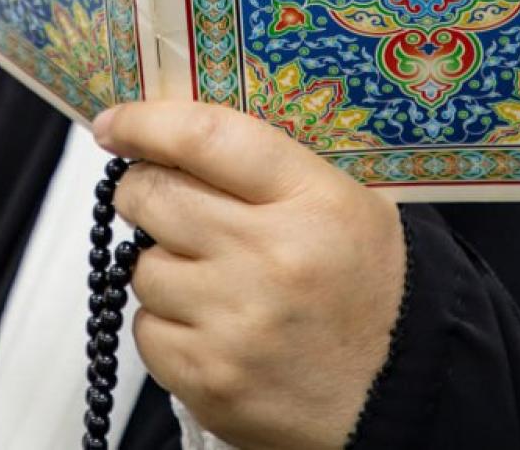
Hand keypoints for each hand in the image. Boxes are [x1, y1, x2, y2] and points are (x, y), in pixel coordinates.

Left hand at [96, 101, 404, 449]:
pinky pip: (145, 329)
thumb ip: (268, 167)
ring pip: (141, 266)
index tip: (116, 124)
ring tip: (213, 281)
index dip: (146, 122)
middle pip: (153, 196)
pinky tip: (211, 326)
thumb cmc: (372, 295)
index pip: (204, 136)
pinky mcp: (209, 378)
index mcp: (313, 201)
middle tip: (157, 199)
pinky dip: (167, 324)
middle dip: (142, 190)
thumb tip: (177, 134)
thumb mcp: (347, 205)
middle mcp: (271, 257)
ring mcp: (235, 322)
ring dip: (162, 266)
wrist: (403, 396)